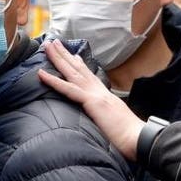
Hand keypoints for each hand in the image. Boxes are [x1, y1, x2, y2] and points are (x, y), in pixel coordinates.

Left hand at [38, 39, 144, 160]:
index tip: (72, 55)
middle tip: (53, 42)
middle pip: (79, 69)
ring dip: (58, 58)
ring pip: (72, 72)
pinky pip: (68, 89)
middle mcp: (100, 91)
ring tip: (47, 46)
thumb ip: (105, 115)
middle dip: (65, 54)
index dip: (79, 64)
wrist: (139, 139)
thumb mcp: (113, 121)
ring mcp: (96, 94)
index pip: (90, 76)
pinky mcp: (92, 102)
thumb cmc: (128, 136)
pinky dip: (54, 81)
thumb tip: (102, 116)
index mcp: (105, 96)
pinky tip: (41, 73)